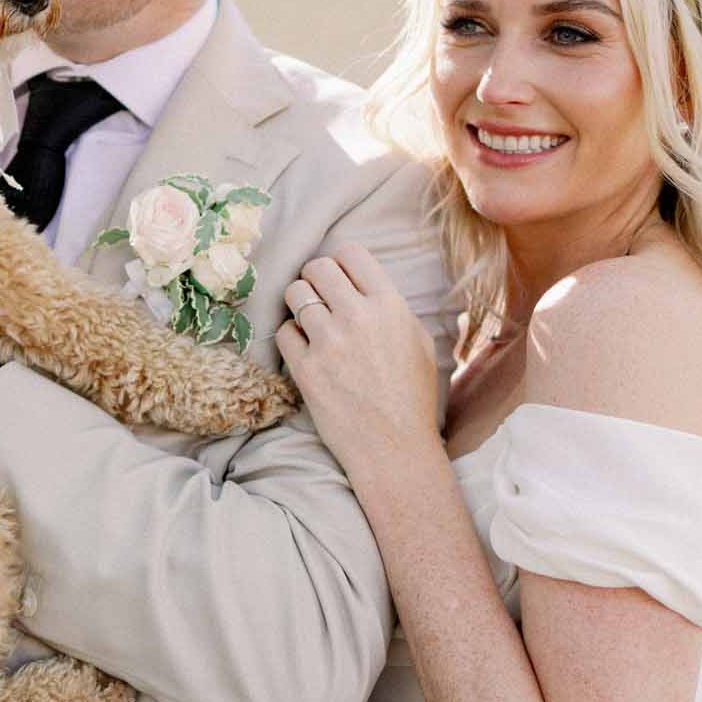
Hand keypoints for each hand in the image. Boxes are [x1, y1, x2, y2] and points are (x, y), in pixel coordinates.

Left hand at [275, 242, 439, 472]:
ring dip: (300, 304)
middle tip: (320, 299)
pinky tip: (305, 350)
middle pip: (317, 267)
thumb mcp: (418, 341)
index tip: (341, 280)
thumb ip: (391, 307)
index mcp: (390, 306)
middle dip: (315, 279)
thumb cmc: (412, 398)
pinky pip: (283, 332)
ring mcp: (328, 342)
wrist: (394, 448)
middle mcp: (358, 317)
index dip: (341, 263)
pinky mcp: (305, 368)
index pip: (351, 253)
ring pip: (294, 293)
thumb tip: (362, 283)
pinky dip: (291, 337)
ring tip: (311, 324)